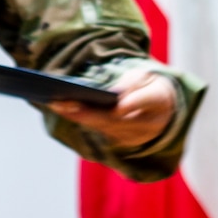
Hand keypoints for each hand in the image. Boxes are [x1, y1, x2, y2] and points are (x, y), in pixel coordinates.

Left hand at [49, 66, 174, 150]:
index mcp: (159, 100)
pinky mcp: (120, 140)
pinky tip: (62, 109)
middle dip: (88, 112)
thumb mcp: (146, 76)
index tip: (116, 105)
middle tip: (63, 102)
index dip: (132, 103)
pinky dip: (80, 119)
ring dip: (78, 116)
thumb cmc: (149, 86)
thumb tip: (114, 95)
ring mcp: (134, 136)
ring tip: (55, 103)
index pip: (146, 100)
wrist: (161, 108)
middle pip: (116, 119)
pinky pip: (98, 130)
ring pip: (103, 127)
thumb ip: (133, 83)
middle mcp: (148, 124)